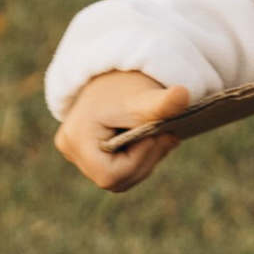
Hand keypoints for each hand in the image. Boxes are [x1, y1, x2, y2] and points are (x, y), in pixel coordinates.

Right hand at [53, 69, 192, 191]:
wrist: (116, 71)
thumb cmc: (129, 84)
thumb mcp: (146, 97)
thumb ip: (163, 103)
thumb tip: (184, 95)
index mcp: (77, 137)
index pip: (111, 175)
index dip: (139, 160)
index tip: (155, 135)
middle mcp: (68, 148)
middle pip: (115, 181)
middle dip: (145, 161)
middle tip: (164, 135)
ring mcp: (73, 151)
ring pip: (117, 180)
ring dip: (142, 162)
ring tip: (156, 136)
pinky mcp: (83, 152)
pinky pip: (114, 170)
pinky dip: (135, 160)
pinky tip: (145, 140)